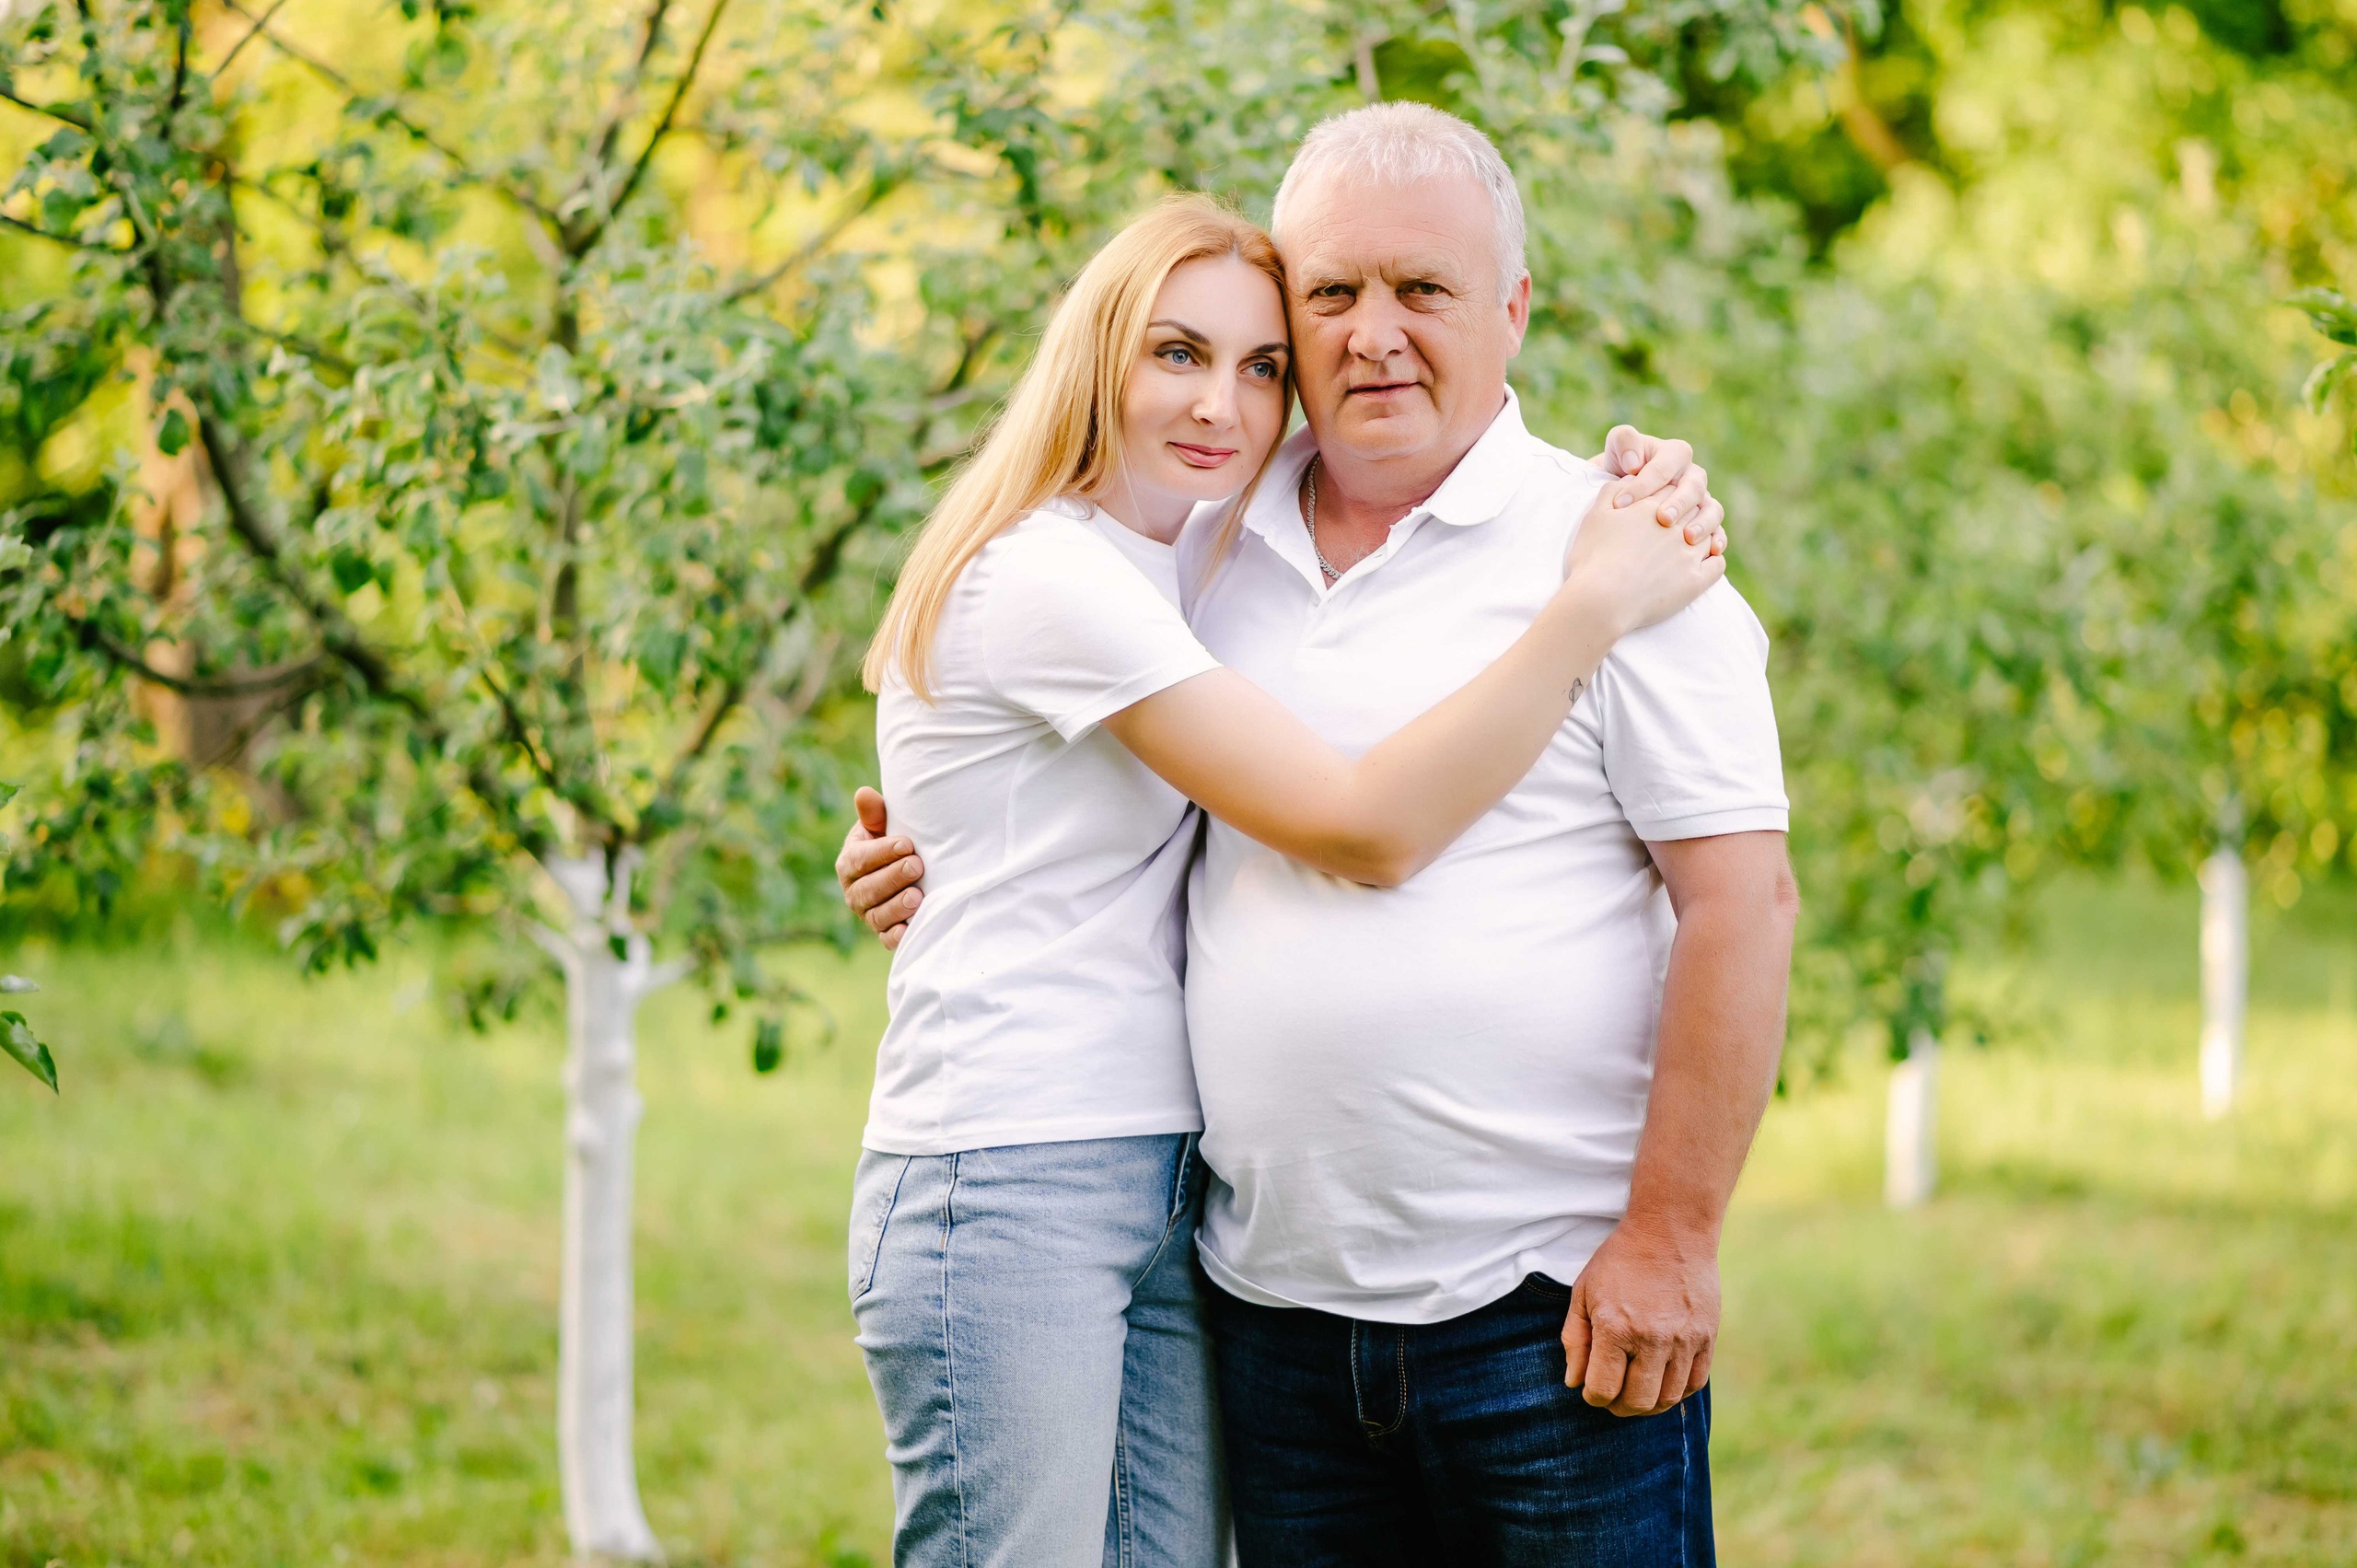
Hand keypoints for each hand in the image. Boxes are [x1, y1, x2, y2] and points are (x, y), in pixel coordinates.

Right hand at [835, 787, 923, 949]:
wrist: (908, 870)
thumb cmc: (894, 843)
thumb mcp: (883, 827)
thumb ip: (874, 813)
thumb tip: (864, 793)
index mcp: (849, 862)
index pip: (859, 859)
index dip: (881, 852)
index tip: (907, 844)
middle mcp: (854, 891)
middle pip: (867, 889)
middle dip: (892, 878)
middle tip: (917, 867)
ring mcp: (868, 914)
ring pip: (877, 915)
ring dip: (897, 907)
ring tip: (918, 896)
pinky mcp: (884, 932)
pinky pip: (887, 939)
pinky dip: (897, 937)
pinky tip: (910, 930)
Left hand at [1560, 1218, 1720, 1416]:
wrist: (1671, 1231)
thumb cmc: (1620, 1260)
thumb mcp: (1583, 1292)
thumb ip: (1574, 1339)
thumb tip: (1573, 1381)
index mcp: (1615, 1327)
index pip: (1602, 1389)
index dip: (1592, 1397)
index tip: (1592, 1389)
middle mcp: (1652, 1338)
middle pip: (1637, 1402)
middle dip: (1619, 1407)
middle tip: (1614, 1397)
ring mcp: (1684, 1340)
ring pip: (1667, 1398)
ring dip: (1648, 1404)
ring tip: (1637, 1392)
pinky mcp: (1707, 1338)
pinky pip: (1694, 1383)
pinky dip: (1676, 1391)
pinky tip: (1662, 1381)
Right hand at [1561, 472, 1726, 636]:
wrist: (1601, 601)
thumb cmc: (1592, 559)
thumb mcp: (1594, 516)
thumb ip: (1611, 491)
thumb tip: (1629, 479)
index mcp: (1652, 507)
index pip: (1673, 488)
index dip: (1669, 494)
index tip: (1662, 505)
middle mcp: (1676, 526)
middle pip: (1695, 508)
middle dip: (1689, 512)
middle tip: (1678, 523)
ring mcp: (1688, 554)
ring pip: (1710, 534)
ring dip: (1703, 535)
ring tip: (1690, 543)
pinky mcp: (1695, 581)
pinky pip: (1717, 564)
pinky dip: (1713, 559)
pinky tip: (1702, 563)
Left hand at [1598, 426, 1728, 556]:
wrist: (1623, 496)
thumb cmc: (1619, 470)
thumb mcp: (1617, 450)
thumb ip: (1624, 441)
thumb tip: (1634, 463)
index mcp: (1674, 454)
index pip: (1665, 466)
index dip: (1644, 484)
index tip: (1621, 504)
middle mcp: (1692, 476)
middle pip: (1694, 487)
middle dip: (1679, 503)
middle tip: (1662, 519)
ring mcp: (1700, 501)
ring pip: (1712, 509)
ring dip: (1703, 523)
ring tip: (1687, 537)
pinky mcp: (1704, 523)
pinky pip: (1718, 531)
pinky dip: (1718, 540)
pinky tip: (1712, 551)